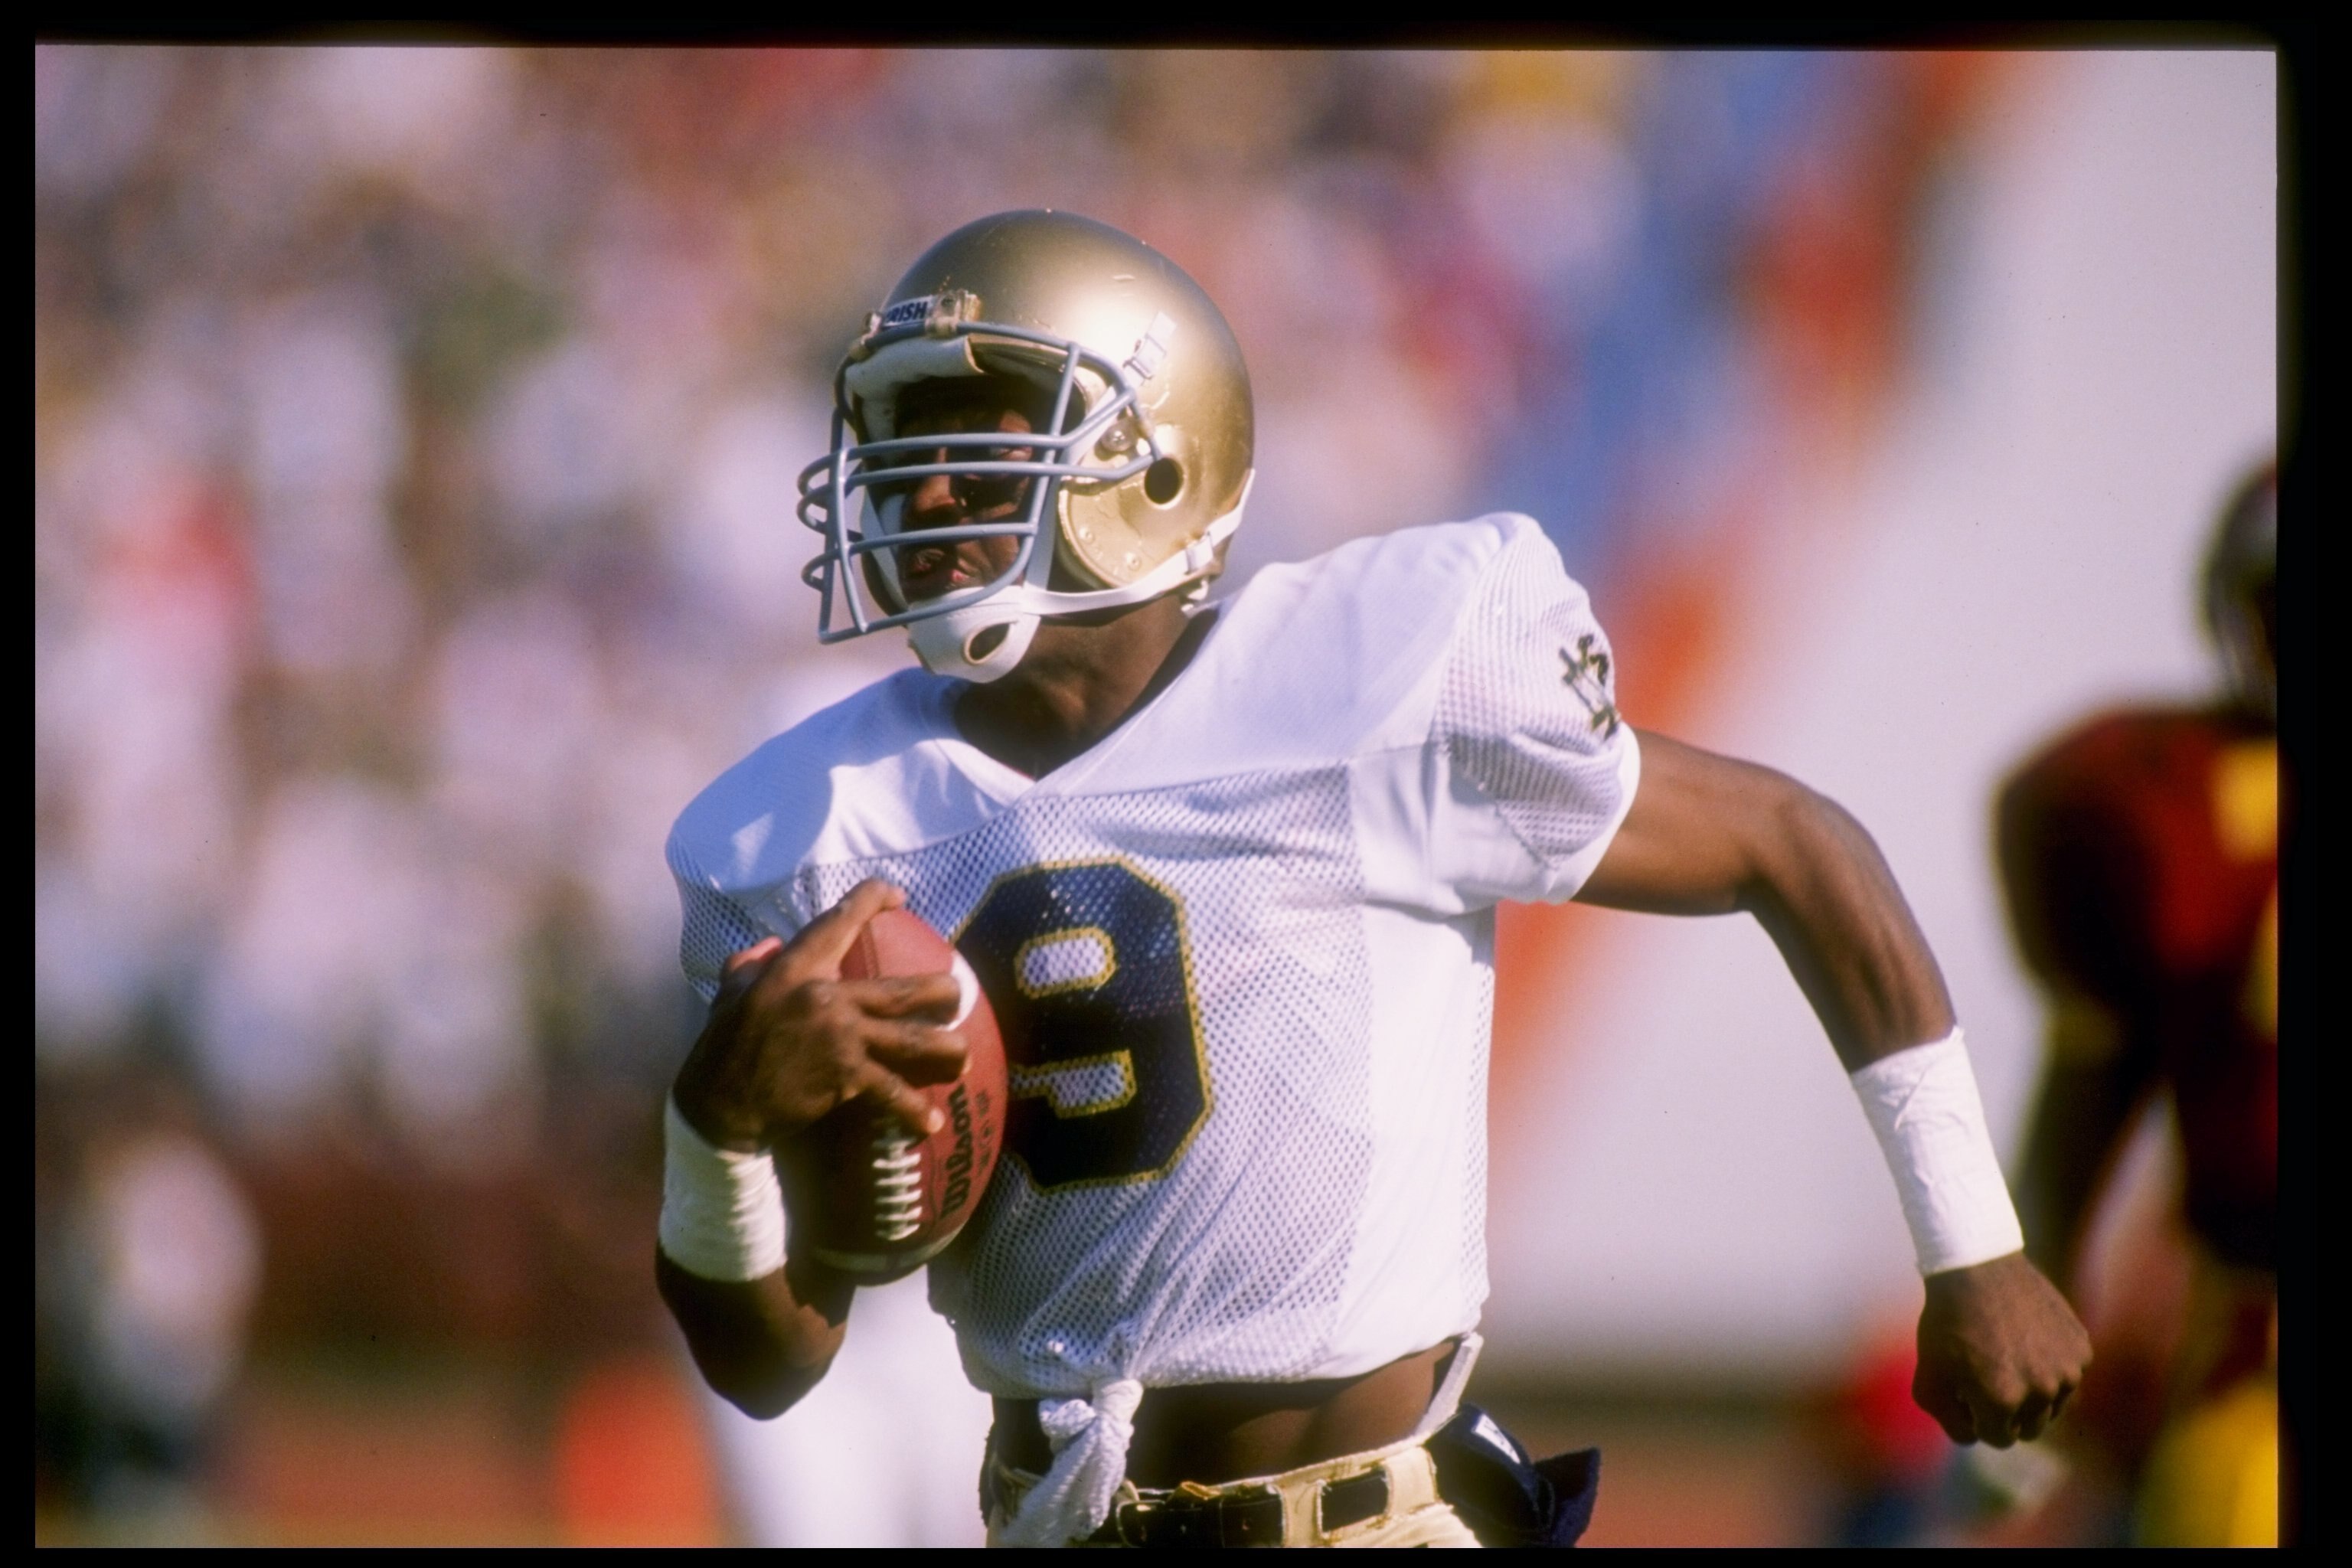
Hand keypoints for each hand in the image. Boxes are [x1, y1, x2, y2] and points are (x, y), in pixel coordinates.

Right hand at [669, 879, 967, 1151]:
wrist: (719, 1105)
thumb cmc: (723, 1049)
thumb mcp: (730, 995)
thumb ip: (751, 965)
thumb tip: (770, 946)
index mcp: (794, 970)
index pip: (838, 921)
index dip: (873, 899)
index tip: (899, 896)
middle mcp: (823, 996)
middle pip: (902, 989)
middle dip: (941, 993)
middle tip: (958, 997)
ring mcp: (840, 1036)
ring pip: (912, 1039)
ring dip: (946, 1050)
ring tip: (961, 1058)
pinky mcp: (845, 1076)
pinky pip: (893, 1093)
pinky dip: (915, 1110)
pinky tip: (933, 1121)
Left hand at [1914, 1250, 2090, 1446]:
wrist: (1978, 1266)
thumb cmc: (1947, 1322)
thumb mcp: (1929, 1376)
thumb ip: (1948, 1420)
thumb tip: (1974, 1438)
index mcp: (2002, 1401)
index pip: (1998, 1439)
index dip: (1978, 1420)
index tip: (1968, 1396)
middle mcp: (2042, 1390)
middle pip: (2029, 1428)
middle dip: (2008, 1412)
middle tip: (1987, 1379)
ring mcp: (2068, 1369)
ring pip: (2053, 1405)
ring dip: (2032, 1393)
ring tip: (2007, 1358)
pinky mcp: (2082, 1348)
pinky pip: (2069, 1376)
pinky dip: (2052, 1367)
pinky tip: (2028, 1340)